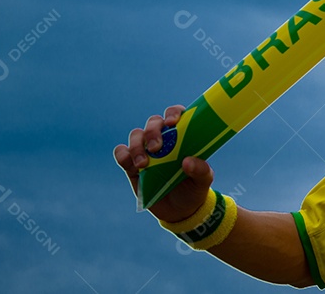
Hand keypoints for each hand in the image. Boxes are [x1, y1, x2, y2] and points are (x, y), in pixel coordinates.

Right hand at [113, 105, 213, 222]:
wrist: (180, 211)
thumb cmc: (194, 189)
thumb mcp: (203, 181)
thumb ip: (201, 170)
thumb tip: (187, 161)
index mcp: (182, 136)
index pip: (176, 114)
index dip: (173, 113)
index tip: (172, 123)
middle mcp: (163, 139)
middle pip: (153, 123)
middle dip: (152, 132)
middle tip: (156, 148)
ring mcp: (146, 151)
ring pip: (136, 135)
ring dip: (137, 146)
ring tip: (143, 164)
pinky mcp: (132, 166)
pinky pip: (121, 153)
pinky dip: (123, 155)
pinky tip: (130, 164)